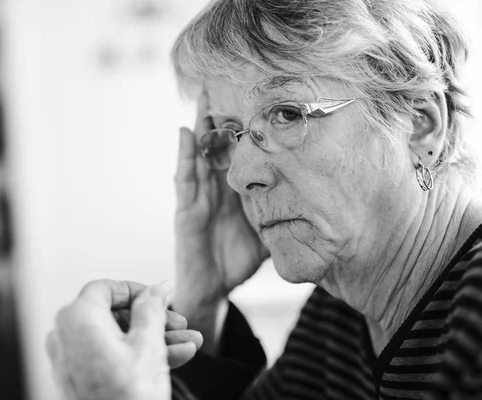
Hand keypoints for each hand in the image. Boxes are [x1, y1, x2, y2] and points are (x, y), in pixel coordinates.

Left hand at [46, 280, 202, 399]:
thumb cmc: (128, 397)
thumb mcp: (148, 343)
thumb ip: (152, 308)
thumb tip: (158, 289)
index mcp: (76, 318)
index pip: (106, 288)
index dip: (138, 290)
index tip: (161, 297)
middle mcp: (66, 337)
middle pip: (114, 315)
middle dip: (154, 320)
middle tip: (180, 324)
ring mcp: (70, 361)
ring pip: (117, 339)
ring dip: (155, 339)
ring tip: (189, 345)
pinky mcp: (79, 380)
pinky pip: (110, 357)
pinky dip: (138, 356)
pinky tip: (173, 358)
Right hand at [174, 93, 269, 303]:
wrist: (212, 288)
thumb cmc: (238, 259)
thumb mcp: (268, 231)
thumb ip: (283, 211)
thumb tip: (316, 200)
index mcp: (234, 189)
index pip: (239, 151)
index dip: (244, 125)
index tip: (254, 96)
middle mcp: (215, 187)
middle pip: (217, 145)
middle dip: (220, 116)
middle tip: (223, 81)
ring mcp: (198, 197)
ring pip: (198, 154)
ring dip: (200, 126)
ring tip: (203, 97)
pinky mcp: (186, 212)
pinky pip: (185, 181)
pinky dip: (185, 157)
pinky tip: (185, 134)